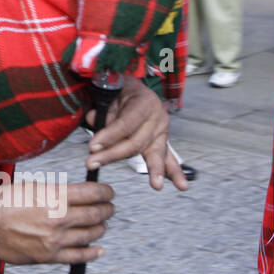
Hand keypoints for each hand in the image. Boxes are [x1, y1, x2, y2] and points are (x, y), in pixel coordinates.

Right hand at [0, 180, 114, 264]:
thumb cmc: (1, 203)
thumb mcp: (32, 186)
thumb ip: (57, 192)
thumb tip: (76, 194)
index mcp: (54, 197)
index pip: (93, 193)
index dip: (106, 192)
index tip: (108, 193)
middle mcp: (58, 218)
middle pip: (96, 214)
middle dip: (106, 209)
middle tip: (108, 207)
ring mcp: (55, 239)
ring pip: (91, 234)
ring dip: (100, 228)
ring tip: (100, 224)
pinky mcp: (49, 256)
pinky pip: (79, 256)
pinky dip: (92, 252)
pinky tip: (98, 248)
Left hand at [84, 76, 188, 190]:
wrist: (133, 88)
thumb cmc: (120, 91)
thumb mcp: (109, 95)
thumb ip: (102, 111)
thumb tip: (93, 120)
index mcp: (144, 102)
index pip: (126, 123)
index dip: (109, 135)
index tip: (93, 146)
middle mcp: (157, 117)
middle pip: (136, 141)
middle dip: (113, 154)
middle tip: (93, 162)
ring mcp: (162, 130)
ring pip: (156, 152)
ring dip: (154, 170)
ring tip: (156, 184)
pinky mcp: (162, 142)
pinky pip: (169, 158)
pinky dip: (173, 171)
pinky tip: (181, 185)